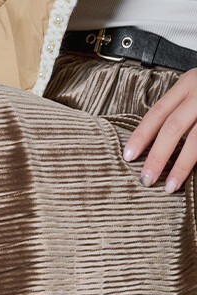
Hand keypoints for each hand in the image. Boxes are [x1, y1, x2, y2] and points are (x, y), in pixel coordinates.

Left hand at [122, 67, 196, 192]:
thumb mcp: (194, 90)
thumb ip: (178, 111)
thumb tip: (152, 147)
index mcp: (189, 84)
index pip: (158, 113)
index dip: (141, 136)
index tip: (128, 156)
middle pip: (173, 127)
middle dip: (157, 156)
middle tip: (146, 179)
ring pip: (196, 139)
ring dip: (181, 165)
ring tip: (170, 186)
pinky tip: (192, 176)